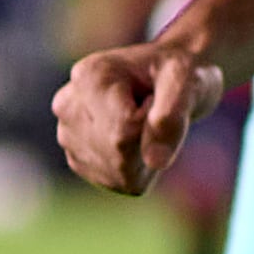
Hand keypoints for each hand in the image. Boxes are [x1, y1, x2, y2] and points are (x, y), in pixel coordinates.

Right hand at [54, 39, 209, 196]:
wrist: (165, 79)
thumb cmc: (176, 73)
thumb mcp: (186, 80)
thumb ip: (172, 116)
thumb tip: (156, 163)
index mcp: (88, 76)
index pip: (125, 130)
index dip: (155, 120)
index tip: (157, 96)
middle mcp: (67, 107)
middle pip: (118, 151)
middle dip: (148, 137)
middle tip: (153, 109)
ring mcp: (68, 137)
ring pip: (118, 169)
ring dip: (144, 152)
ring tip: (143, 121)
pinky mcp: (79, 162)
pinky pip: (121, 181)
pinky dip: (140, 168)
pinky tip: (137, 139)